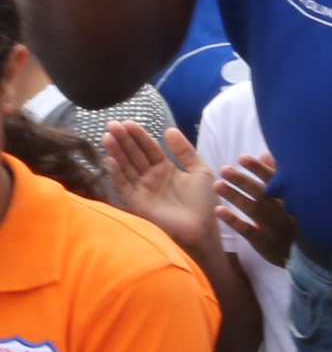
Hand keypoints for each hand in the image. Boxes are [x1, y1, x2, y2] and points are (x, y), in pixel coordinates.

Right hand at [97, 123, 220, 258]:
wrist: (202, 230)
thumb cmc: (204, 202)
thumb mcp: (199, 171)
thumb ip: (185, 151)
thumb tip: (170, 129)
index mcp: (165, 168)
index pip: (148, 148)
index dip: (139, 135)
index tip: (127, 121)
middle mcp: (150, 177)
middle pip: (134, 154)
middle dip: (123, 140)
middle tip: (112, 124)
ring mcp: (141, 189)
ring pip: (125, 166)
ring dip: (116, 152)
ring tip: (107, 136)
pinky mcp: (135, 202)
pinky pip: (123, 185)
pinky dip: (116, 173)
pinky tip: (110, 159)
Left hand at [215, 147, 295, 265]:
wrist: (308, 256)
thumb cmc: (297, 221)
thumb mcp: (294, 198)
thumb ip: (279, 176)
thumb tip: (266, 154)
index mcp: (292, 198)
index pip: (275, 181)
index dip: (259, 169)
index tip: (242, 158)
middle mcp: (284, 211)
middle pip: (262, 194)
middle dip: (243, 181)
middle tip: (224, 169)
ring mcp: (274, 227)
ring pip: (254, 209)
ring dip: (235, 196)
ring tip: (217, 185)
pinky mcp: (264, 242)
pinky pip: (248, 230)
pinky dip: (234, 220)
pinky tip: (219, 210)